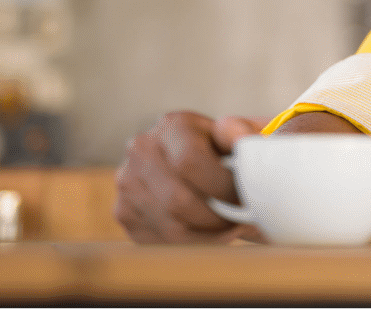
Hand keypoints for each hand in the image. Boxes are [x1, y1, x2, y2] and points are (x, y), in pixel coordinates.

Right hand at [114, 111, 266, 243]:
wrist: (192, 161)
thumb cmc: (221, 149)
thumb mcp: (235, 133)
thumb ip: (240, 134)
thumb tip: (242, 140)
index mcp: (172, 126)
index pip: (189, 161)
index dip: (221, 187)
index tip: (245, 198)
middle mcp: (142, 150)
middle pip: (178, 200)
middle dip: (217, 219)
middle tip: (241, 223)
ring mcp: (128, 182)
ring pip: (170, 227)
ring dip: (207, 237)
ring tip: (231, 230)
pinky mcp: (124, 212)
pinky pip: (160, 242)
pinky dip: (192, 245)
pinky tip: (211, 236)